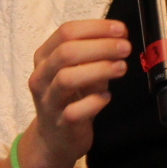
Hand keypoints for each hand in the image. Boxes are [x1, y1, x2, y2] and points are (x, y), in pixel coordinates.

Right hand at [16, 20, 129, 167]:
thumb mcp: (79, 70)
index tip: (121, 30)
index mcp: (44, 57)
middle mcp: (41, 77)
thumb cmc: (71, 98)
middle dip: (100, 46)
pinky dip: (94, 102)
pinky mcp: (60, 124)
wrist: (55, 139)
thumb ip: (94, 54)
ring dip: (99, 70)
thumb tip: (119, 38)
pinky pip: (74, 111)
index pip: (66, 32)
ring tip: (121, 68)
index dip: (96, 28)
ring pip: (67, 79)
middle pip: (66, 52)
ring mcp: (48, 101)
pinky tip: (107, 97)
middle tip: (125, 48)